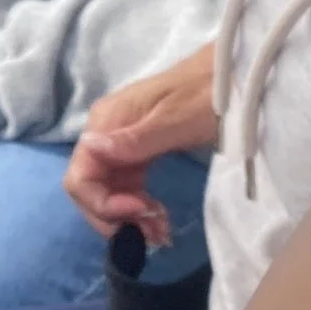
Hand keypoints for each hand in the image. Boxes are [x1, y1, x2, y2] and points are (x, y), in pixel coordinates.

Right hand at [64, 46, 219, 246]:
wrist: (230, 76)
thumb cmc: (206, 94)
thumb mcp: (174, 120)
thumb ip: (134, 138)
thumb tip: (88, 147)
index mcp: (107, 121)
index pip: (80, 176)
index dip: (102, 204)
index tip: (140, 211)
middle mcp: (105, 134)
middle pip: (90, 190)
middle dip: (115, 218)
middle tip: (153, 233)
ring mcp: (120, 145)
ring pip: (107, 194)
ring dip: (128, 219)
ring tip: (162, 232)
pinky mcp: (137, 154)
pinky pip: (126, 189)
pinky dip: (139, 209)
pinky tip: (159, 220)